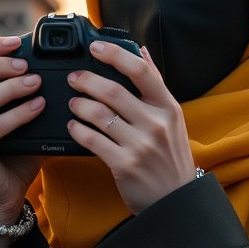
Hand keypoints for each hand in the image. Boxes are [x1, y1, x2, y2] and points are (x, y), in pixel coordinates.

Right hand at [0, 36, 44, 225]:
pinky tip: (39, 107)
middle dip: (1, 63)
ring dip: (12, 86)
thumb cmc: (14, 157)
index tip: (17, 40)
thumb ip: (29, 97)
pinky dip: (18, 114)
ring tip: (37, 82)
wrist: (2, 198)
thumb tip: (60, 70)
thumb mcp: (21, 121)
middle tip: (28, 64)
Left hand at [66, 42, 196, 213]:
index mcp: (168, 107)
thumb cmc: (170, 156)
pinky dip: (78, 131)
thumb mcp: (172, 118)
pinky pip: (93, 141)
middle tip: (73, 78)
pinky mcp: (124, 164)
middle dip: (87, 80)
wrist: (175, 200)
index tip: (95, 47)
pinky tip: (73, 126)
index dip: (115, 55)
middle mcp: (156, 123)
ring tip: (72, 103)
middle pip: (114, 91)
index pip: (141, 71)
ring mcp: (141, 145)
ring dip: (79, 105)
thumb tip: (142, 50)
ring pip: (99, 115)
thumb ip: (155, 83)